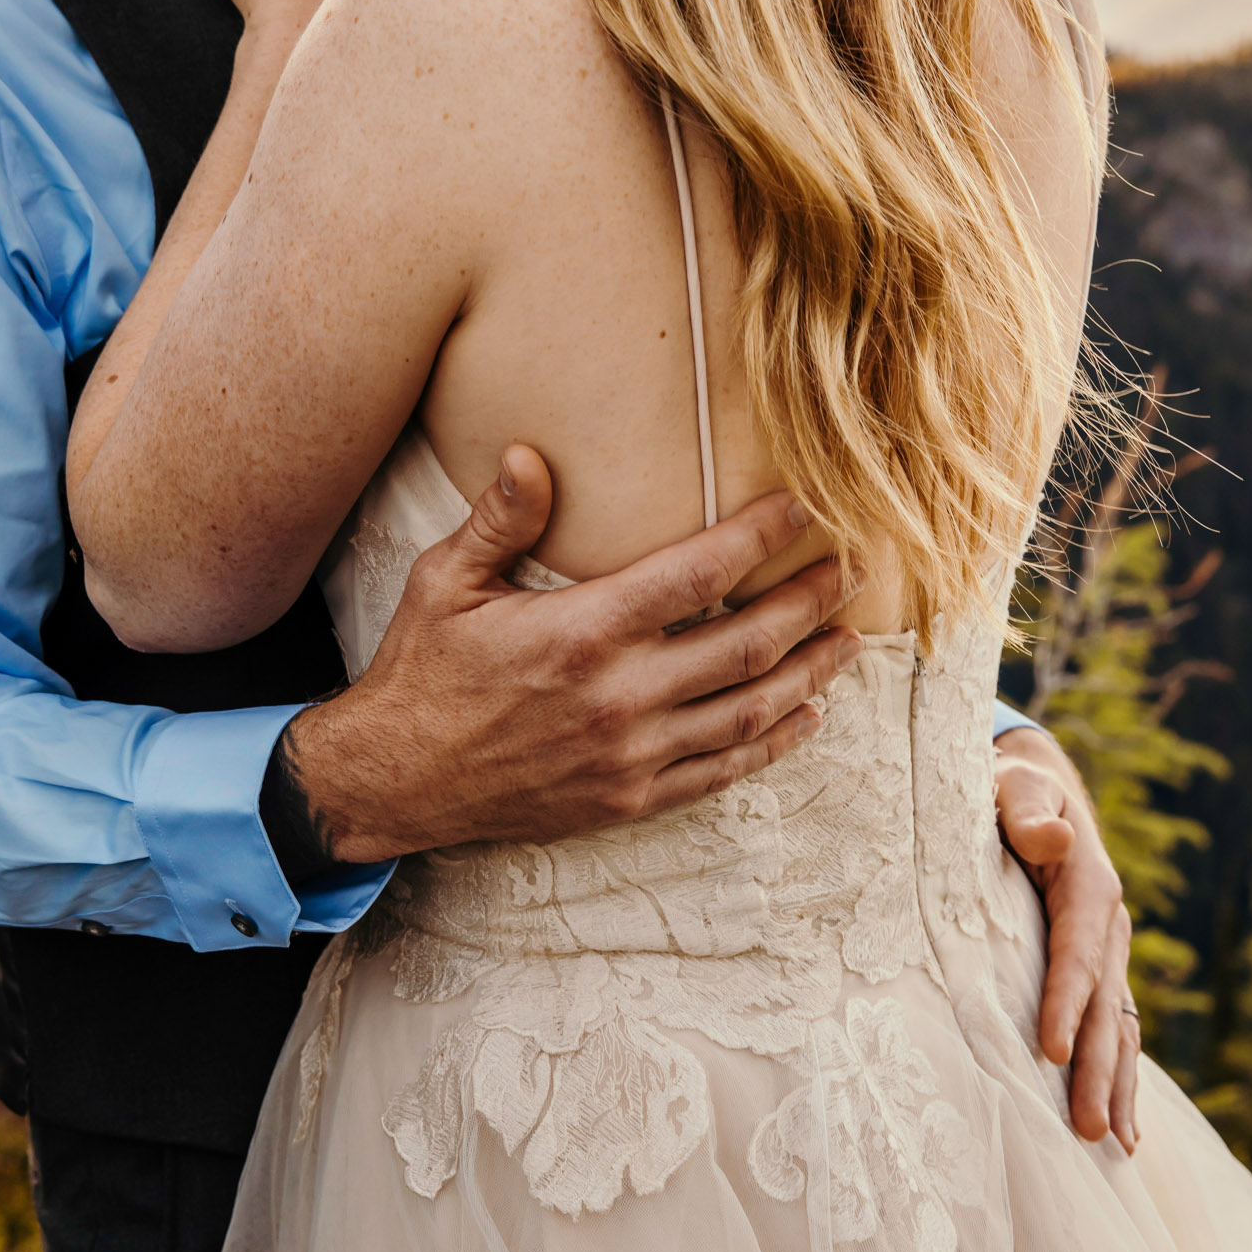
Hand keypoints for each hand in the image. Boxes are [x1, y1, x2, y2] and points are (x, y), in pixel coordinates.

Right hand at [283, 446, 861, 860]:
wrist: (394, 780)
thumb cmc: (422, 671)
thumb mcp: (445, 582)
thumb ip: (499, 519)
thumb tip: (529, 453)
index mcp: (581, 631)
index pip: (700, 574)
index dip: (764, 535)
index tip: (808, 506)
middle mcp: (619, 696)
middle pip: (748, 642)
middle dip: (811, 600)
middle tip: (857, 567)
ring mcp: (630, 754)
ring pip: (749, 710)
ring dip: (810, 672)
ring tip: (849, 639)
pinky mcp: (629, 798)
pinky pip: (721, 771)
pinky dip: (773, 743)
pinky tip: (806, 715)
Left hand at [992, 725, 1137, 1153]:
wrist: (1037, 795)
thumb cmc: (1012, 793)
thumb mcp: (1016, 787)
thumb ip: (1030, 812)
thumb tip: (1051, 838)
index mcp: (1088, 885)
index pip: (1077, 951)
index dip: (1066, 1000)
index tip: (1048, 1050)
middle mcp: (1107, 927)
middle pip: (1105, 1006)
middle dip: (1096, 1068)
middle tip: (1086, 1128)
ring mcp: (1108, 956)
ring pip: (1118, 1029)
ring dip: (1113, 1086)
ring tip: (1111, 1144)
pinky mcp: (1097, 975)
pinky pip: (1113, 1032)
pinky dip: (1116, 1078)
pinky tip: (1117, 1130)